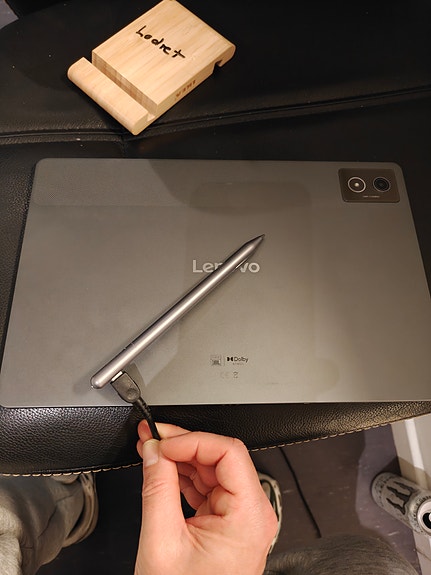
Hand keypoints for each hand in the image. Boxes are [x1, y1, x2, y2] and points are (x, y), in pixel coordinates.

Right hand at [135, 422, 277, 574]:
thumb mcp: (162, 542)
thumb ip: (158, 488)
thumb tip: (156, 451)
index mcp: (249, 516)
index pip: (228, 452)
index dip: (192, 439)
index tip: (162, 439)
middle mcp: (252, 514)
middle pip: (221, 458)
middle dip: (183, 444)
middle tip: (153, 438)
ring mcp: (240, 518)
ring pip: (212, 469)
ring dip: (181, 457)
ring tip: (152, 449)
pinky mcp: (227, 523)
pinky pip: (207, 487)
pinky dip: (184, 476)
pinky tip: (163, 469)